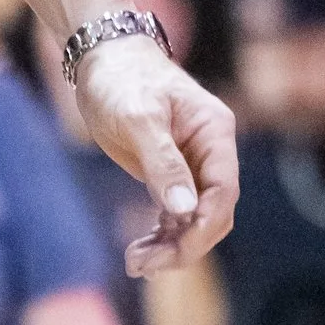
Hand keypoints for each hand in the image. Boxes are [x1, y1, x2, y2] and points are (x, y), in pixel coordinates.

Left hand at [75, 36, 238, 274]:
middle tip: (145, 264)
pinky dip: (161, 237)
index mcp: (214, 133)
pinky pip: (175, 217)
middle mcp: (209, 152)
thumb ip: (162, 162)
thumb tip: (184, 208)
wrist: (101, 59)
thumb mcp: (138, 118)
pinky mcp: (168, 175)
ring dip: (170, 246)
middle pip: (213, 212)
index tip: (178, 248)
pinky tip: (138, 253)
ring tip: (135, 263)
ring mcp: (191, 166)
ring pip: (194, 220)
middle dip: (186, 243)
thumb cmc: (121, 80)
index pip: (224, 190)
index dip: (205, 223)